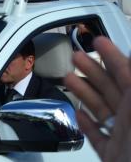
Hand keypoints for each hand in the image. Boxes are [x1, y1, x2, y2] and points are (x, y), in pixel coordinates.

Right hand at [64, 36, 130, 161]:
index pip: (128, 74)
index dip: (114, 56)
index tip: (99, 42)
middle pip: (114, 89)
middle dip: (94, 70)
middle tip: (76, 56)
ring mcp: (125, 140)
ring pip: (103, 111)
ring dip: (85, 92)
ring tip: (67, 78)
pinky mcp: (113, 156)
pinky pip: (98, 137)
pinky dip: (86, 125)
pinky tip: (77, 114)